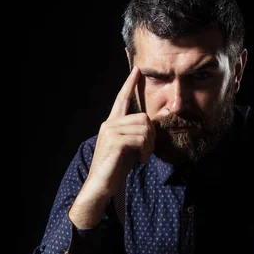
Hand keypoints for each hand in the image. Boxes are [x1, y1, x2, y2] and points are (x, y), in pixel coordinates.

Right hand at [69, 65, 155, 226]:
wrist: (101, 185)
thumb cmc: (116, 167)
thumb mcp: (128, 146)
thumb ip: (136, 133)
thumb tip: (150, 127)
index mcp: (112, 123)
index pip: (122, 98)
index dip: (130, 83)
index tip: (137, 69)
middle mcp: (109, 123)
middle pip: (143, 117)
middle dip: (152, 135)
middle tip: (147, 151)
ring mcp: (110, 132)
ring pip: (144, 128)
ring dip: (149, 145)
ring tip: (143, 156)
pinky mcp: (115, 141)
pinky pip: (140, 138)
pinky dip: (145, 150)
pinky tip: (140, 160)